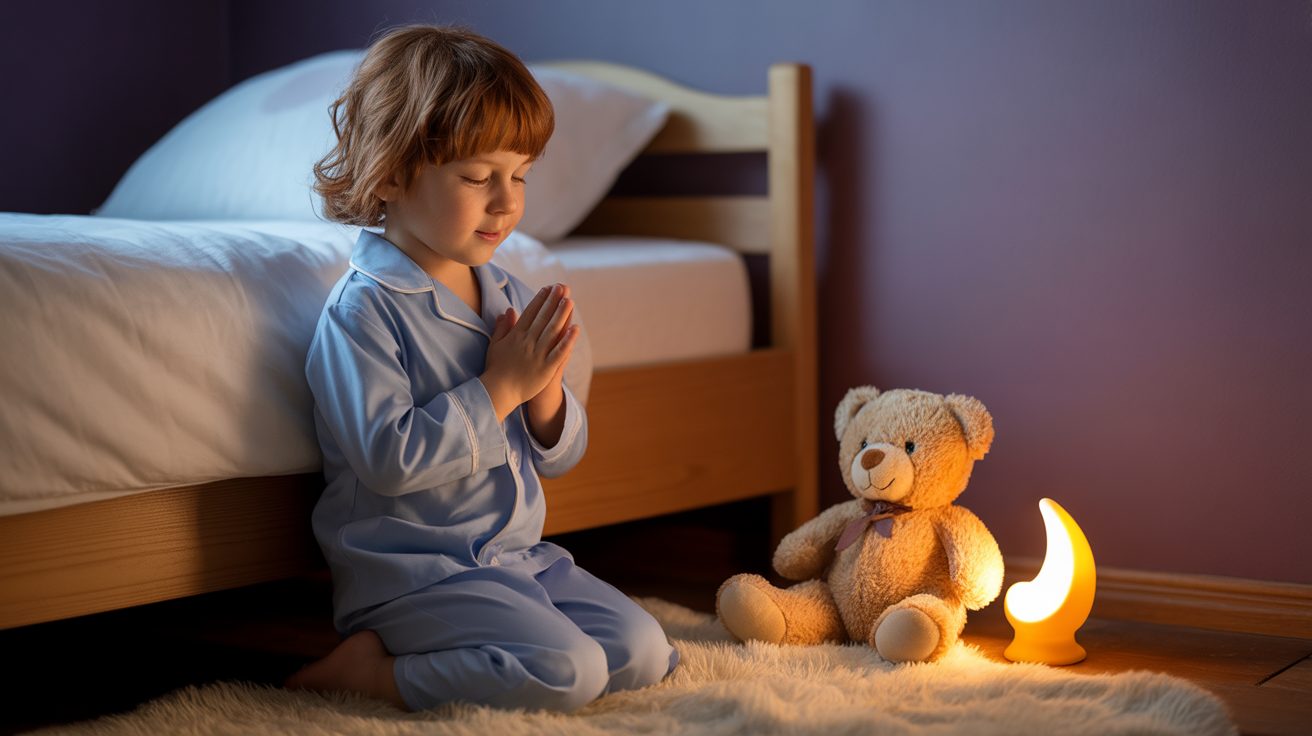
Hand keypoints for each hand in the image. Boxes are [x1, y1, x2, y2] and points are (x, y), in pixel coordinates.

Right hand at [481, 283, 579, 420]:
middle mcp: (527, 342)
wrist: (498, 392)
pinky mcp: (546, 368)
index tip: (549, 288)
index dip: (540, 299)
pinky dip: (568, 340)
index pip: (530, 313)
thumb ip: (503, 327)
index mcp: (516, 336)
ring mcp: (537, 355)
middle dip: (553, 301)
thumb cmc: (496, 369)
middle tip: (563, 287)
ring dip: (562, 315)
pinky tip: (576, 329)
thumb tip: (509, 310)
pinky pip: (559, 352)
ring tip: (570, 300)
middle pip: (543, 318)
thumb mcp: (495, 344)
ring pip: (552, 331)